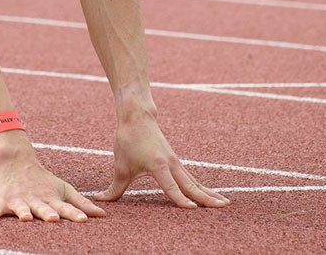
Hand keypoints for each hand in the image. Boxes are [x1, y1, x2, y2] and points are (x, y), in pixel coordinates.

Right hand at [0, 132, 104, 221]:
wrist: (16, 161)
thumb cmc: (43, 181)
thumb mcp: (63, 190)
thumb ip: (81, 204)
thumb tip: (103, 214)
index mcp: (52, 200)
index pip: (65, 208)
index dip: (74, 213)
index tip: (83, 220)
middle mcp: (36, 201)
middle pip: (43, 209)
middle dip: (48, 213)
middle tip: (53, 218)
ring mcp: (19, 200)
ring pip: (21, 208)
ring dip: (23, 212)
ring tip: (25, 217)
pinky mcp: (2, 200)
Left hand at [96, 117, 228, 209]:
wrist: (138, 116)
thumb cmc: (128, 140)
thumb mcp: (120, 166)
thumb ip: (114, 189)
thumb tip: (100, 201)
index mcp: (158, 165)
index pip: (171, 186)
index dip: (180, 199)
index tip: (191, 209)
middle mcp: (171, 164)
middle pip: (191, 184)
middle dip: (206, 197)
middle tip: (222, 207)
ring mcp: (176, 163)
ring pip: (195, 181)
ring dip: (209, 193)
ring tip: (225, 204)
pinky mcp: (176, 162)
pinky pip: (191, 178)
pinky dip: (202, 187)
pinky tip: (211, 195)